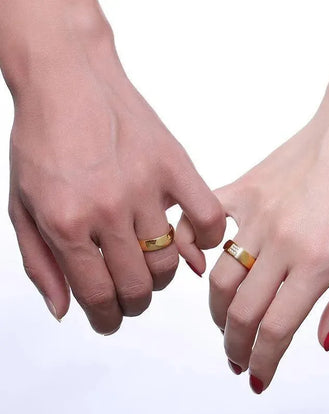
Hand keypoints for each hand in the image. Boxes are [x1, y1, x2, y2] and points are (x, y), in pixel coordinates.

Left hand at [5, 2, 224, 333]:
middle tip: (130, 296)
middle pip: (138, 287)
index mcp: (66, 222)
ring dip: (160, 276)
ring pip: (168, 262)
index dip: (106, 318)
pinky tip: (192, 240)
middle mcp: (108, 210)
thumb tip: (64, 310)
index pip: (96, 295)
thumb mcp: (21, 205)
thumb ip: (39, 264)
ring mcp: (145, 187)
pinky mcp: (174, 166)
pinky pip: (208, 217)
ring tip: (149, 263)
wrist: (69, 80)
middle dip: (133, 303)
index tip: (110, 319)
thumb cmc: (43, 139)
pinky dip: (208, 239)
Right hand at [178, 71, 328, 391]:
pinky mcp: (242, 191)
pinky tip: (198, 265)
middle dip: (236, 346)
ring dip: (219, 312)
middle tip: (237, 358)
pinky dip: (190, 248)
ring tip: (226, 322)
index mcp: (318, 260)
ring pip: (219, 278)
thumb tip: (322, 340)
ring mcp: (256, 214)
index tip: (257, 377)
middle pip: (242, 312)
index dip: (263, 363)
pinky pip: (200, 221)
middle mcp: (280, 241)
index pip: (278, 330)